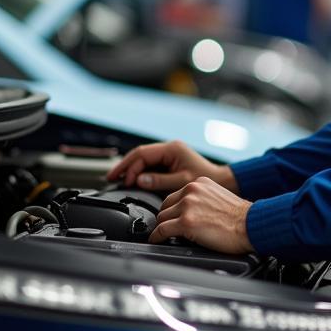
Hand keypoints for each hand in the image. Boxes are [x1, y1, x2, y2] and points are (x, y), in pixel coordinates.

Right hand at [106, 140, 237, 193]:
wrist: (220, 181)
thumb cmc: (204, 180)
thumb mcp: (181, 181)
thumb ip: (160, 181)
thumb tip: (139, 180)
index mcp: (172, 149)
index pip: (143, 154)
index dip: (130, 166)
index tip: (123, 180)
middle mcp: (169, 149)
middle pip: (140, 155)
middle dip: (125, 166)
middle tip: (110, 177)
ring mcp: (169, 155)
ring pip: (143, 159)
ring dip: (130, 169)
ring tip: (116, 179)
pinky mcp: (169, 162)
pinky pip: (149, 165)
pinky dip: (139, 172)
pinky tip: (131, 180)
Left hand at [149, 177, 253, 253]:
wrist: (250, 224)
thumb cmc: (240, 217)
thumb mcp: (218, 197)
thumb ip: (201, 199)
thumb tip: (189, 211)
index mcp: (199, 183)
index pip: (175, 196)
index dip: (172, 210)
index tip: (172, 218)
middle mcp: (191, 190)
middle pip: (165, 206)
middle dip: (166, 219)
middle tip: (169, 229)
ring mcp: (188, 205)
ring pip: (162, 218)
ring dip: (162, 228)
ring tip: (164, 236)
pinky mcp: (186, 222)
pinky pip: (162, 230)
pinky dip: (157, 237)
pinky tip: (157, 240)